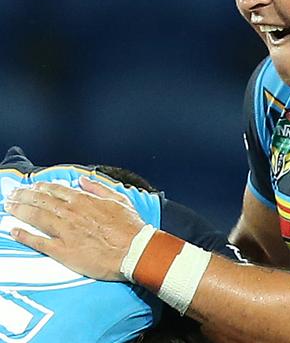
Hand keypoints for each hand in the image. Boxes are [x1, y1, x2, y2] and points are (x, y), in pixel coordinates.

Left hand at [4, 176, 144, 280]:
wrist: (135, 251)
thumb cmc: (131, 228)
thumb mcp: (120, 200)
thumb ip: (99, 188)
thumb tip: (83, 180)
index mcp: (85, 201)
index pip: (57, 190)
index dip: (41, 187)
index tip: (31, 186)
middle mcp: (72, 213)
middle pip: (41, 201)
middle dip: (24, 196)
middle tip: (12, 194)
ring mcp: (66, 231)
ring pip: (36, 217)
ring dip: (19, 210)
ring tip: (8, 206)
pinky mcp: (63, 250)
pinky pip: (39, 241)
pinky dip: (25, 235)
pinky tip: (14, 231)